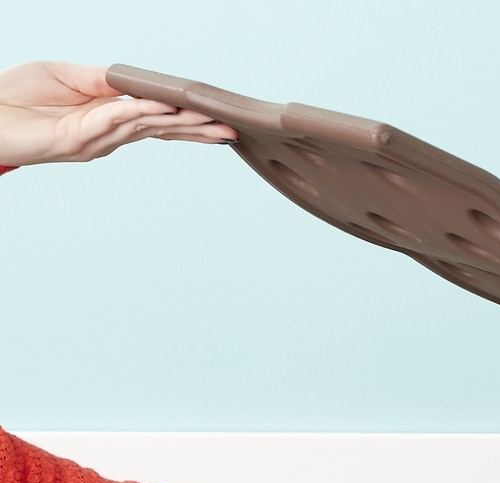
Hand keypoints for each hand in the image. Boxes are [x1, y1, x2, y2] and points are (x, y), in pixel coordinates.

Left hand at [0, 61, 236, 166]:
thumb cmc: (14, 97)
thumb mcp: (66, 76)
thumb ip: (102, 81)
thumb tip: (135, 83)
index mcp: (106, 120)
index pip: (155, 121)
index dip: (186, 120)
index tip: (215, 119)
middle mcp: (105, 136)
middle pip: (160, 130)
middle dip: (196, 130)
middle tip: (229, 130)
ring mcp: (92, 141)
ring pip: (143, 127)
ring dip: (177, 122)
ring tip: (206, 120)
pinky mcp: (73, 140)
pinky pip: (112, 121)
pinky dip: (137, 113)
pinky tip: (159, 109)